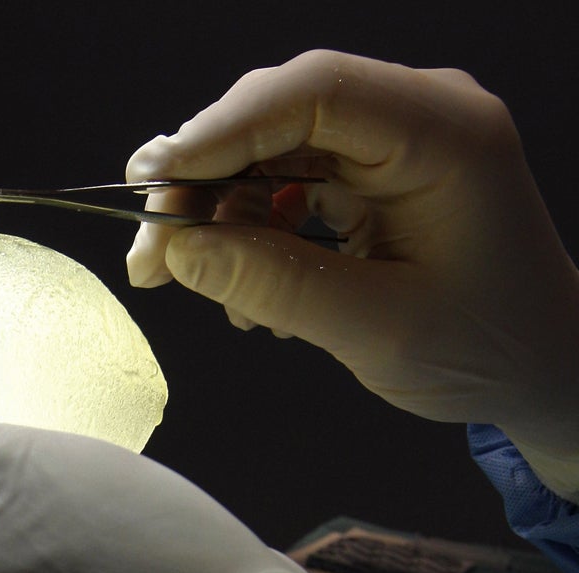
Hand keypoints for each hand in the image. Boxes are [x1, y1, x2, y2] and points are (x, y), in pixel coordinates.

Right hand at [126, 50, 578, 500]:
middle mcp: (415, 115)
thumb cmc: (484, 351)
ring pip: (268, 149)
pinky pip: (283, 180)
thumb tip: (178, 250)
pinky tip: (242, 283)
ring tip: (191, 281)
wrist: (539, 365)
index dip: (222, 131)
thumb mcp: (377, 330)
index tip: (154, 183)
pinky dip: (248, 229)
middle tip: (149, 253)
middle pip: (277, 115)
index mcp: (444, 133)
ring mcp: (389, 141)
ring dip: (216, 213)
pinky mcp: (367, 172)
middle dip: (202, 181)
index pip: (315, 92)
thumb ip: (275, 285)